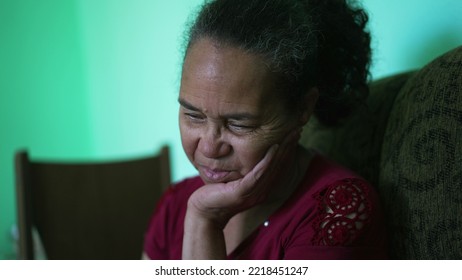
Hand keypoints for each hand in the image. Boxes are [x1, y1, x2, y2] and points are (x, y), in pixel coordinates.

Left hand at [186, 128, 300, 227]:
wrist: (204, 213)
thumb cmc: (215, 194)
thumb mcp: (233, 179)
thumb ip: (243, 168)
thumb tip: (245, 148)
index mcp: (262, 187)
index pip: (278, 165)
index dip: (287, 149)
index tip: (293, 132)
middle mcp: (262, 190)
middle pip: (280, 165)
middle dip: (289, 145)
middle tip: (298, 127)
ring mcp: (254, 193)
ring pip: (273, 167)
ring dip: (283, 149)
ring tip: (290, 134)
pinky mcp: (243, 192)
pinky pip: (259, 173)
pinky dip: (268, 160)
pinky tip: (274, 147)